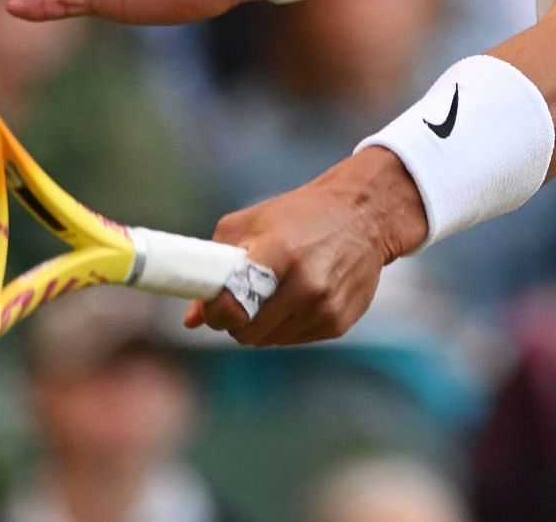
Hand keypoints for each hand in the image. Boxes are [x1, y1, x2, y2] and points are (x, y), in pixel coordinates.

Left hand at [186, 148, 428, 345]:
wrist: (364, 214)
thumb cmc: (300, 214)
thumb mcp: (253, 223)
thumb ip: (216, 265)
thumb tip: (191, 318)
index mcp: (279, 252)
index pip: (233, 305)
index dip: (215, 312)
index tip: (212, 306)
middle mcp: (305, 283)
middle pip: (247, 332)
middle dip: (235, 321)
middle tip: (240, 300)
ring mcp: (325, 306)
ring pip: (270, 340)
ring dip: (263, 324)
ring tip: (275, 292)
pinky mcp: (339, 322)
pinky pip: (295, 340)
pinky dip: (288, 326)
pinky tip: (299, 297)